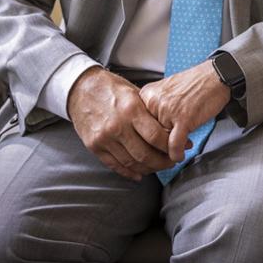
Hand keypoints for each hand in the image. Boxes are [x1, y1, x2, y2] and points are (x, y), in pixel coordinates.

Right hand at [66, 66, 173, 180]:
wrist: (80, 89)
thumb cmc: (111, 88)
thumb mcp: (134, 93)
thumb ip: (150, 111)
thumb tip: (173, 128)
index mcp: (131, 109)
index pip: (156, 136)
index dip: (171, 146)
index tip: (182, 147)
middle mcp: (117, 126)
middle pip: (145, 154)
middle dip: (163, 162)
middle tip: (173, 161)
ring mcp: (104, 138)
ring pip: (131, 162)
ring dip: (148, 169)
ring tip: (159, 166)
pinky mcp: (94, 146)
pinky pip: (114, 165)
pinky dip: (129, 172)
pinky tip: (140, 173)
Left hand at [139, 60, 230, 162]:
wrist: (215, 75)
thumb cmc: (194, 85)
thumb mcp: (165, 92)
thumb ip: (154, 109)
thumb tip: (149, 134)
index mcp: (146, 94)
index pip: (137, 124)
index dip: (143, 139)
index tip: (149, 147)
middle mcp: (153, 101)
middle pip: (146, 135)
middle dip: (155, 148)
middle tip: (161, 156)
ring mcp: (168, 110)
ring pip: (159, 143)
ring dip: (166, 154)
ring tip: (171, 157)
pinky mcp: (183, 118)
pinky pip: (174, 145)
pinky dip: (176, 154)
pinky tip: (179, 156)